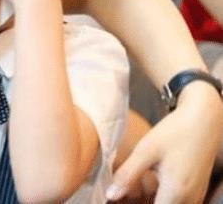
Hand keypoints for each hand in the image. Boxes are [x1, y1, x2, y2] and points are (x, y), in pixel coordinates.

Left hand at [108, 84, 222, 202]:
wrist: (203, 119)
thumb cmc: (176, 131)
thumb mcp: (146, 150)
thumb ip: (127, 175)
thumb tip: (110, 195)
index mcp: (176, 192)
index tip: (120, 198)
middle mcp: (189, 199)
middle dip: (140, 202)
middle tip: (123, 189)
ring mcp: (195, 195)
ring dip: (152, 200)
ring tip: (134, 185)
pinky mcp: (196, 189)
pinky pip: (177, 202)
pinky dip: (162, 197)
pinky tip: (151, 182)